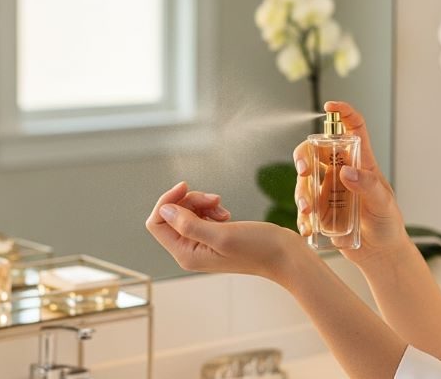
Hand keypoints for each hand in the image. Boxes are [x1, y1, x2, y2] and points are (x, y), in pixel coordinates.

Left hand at [145, 181, 303, 282]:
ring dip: (202, 203)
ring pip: (186, 213)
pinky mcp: (213, 238)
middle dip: (189, 200)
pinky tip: (226, 214)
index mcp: (186, 254)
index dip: (167, 201)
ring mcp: (201, 245)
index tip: (185, 186)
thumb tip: (164, 210)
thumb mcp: (221, 234)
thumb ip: (188, 224)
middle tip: (214, 198)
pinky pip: (200, 216)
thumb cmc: (257, 247)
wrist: (284, 255)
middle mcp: (189, 251)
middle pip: (171, 215)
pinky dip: (211, 208)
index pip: (156, 223)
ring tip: (222, 207)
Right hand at [294, 101, 409, 267]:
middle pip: (316, 151)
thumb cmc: (387, 223)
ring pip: (304, 180)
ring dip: (301, 192)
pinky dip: (302, 216)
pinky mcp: (320, 211)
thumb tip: (346, 172)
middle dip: (303, 156)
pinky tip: (308, 228)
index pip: (353, 128)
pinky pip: (303, 207)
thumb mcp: (383, 204)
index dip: (343, 113)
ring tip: (308, 211)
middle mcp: (341, 172)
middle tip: (303, 169)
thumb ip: (368, 187)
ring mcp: (328, 191)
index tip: (330, 106)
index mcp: (361, 162)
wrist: (380, 254)